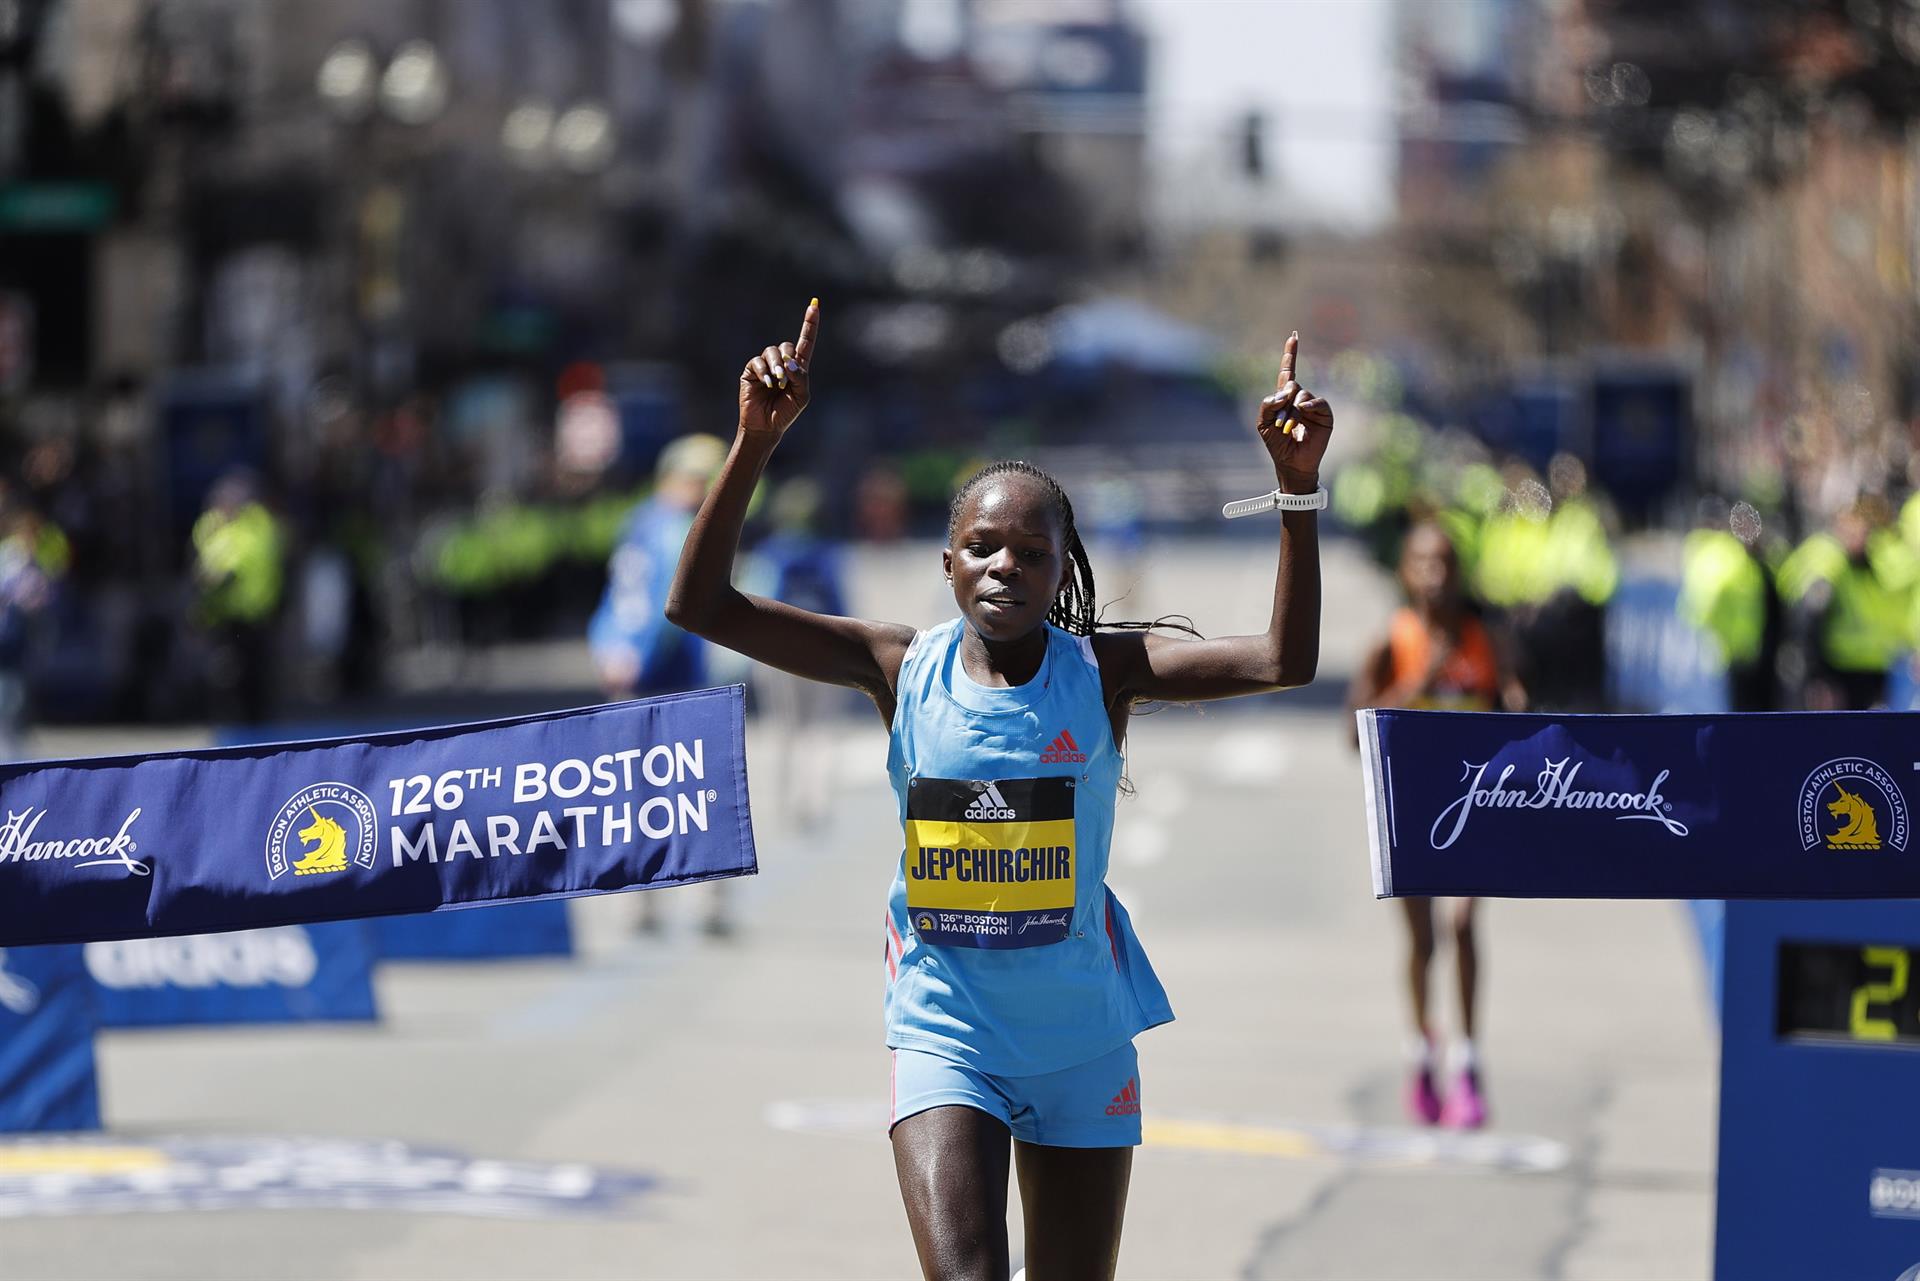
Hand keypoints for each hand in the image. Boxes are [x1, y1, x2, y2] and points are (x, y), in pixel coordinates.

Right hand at [738, 299, 819, 438]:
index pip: (805, 341)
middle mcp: (782, 363)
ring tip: (776, 383)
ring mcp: (765, 365)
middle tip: (785, 379)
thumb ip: (801, 377)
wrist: (766, 426)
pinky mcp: (751, 371)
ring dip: (776, 367)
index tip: (814, 305)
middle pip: (787, 346)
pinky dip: (764, 372)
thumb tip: (789, 361)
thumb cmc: (786, 412)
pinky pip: (757, 362)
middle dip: (787, 361)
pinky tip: (766, 384)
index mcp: (798, 367)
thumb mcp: (801, 396)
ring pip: (772, 351)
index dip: (810, 324)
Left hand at [1254, 331, 1334, 491]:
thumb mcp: (1263, 423)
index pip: (1288, 372)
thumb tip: (1286, 391)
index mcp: (1285, 398)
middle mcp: (1300, 398)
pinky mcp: (1325, 415)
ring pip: (1302, 395)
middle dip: (1283, 403)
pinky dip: (1309, 405)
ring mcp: (1313, 406)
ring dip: (1292, 411)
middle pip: (1291, 385)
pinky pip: (1318, 402)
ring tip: (1288, 428)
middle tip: (1279, 424)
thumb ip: (1267, 404)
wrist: (1291, 463)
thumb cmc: (1277, 444)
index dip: (1290, 355)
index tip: (1293, 337)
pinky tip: (1303, 411)